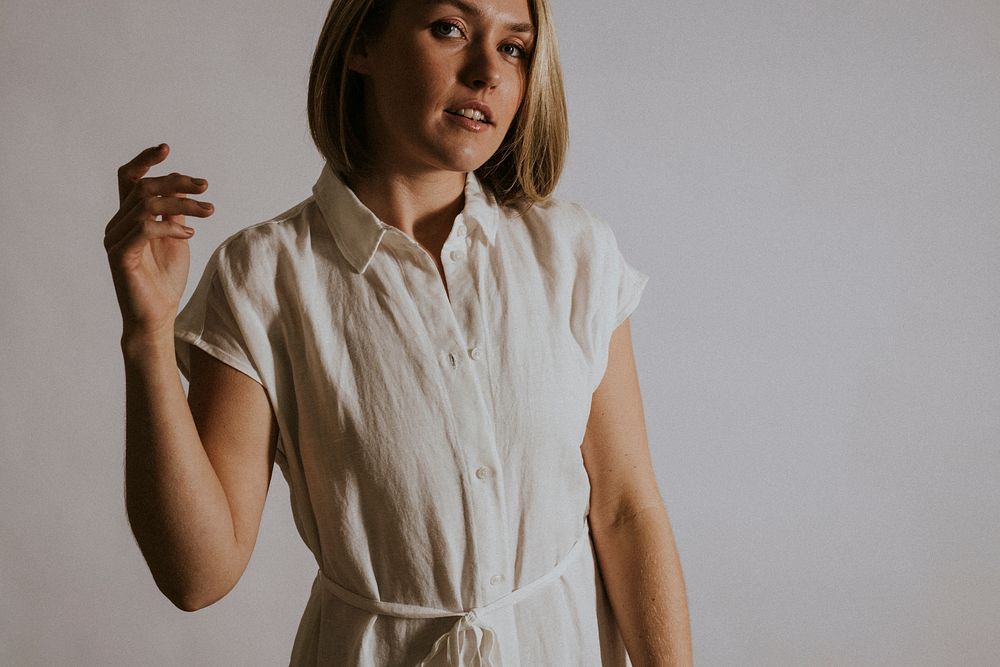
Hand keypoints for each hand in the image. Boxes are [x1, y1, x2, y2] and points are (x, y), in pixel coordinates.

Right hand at [104, 143, 214, 338]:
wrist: (157, 317)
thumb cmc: (165, 280)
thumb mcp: (176, 239)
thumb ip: (174, 213)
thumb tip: (183, 187)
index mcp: (128, 218)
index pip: (129, 179)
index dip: (144, 160)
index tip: (166, 148)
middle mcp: (117, 224)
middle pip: (143, 187)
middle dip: (177, 183)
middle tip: (206, 187)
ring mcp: (116, 239)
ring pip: (147, 206)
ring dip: (182, 205)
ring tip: (208, 211)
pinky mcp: (120, 255)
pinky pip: (145, 229)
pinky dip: (170, 227)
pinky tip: (190, 234)